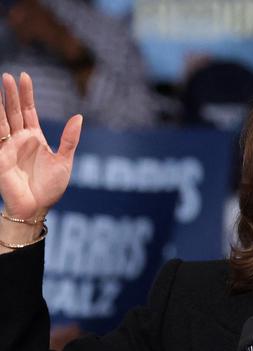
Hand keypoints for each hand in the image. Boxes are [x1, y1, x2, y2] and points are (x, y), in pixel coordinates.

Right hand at [0, 72, 81, 220]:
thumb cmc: (50, 188)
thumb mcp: (65, 160)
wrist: (38, 208)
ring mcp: (8, 147)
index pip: (29, 111)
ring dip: (1, 104)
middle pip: (14, 112)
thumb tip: (79, 116)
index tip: (24, 76)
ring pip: (3, 120)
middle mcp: (20, 140)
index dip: (27, 95)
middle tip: (8, 75)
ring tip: (0, 84)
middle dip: (12, 94)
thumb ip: (69, 139)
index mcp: (35, 139)